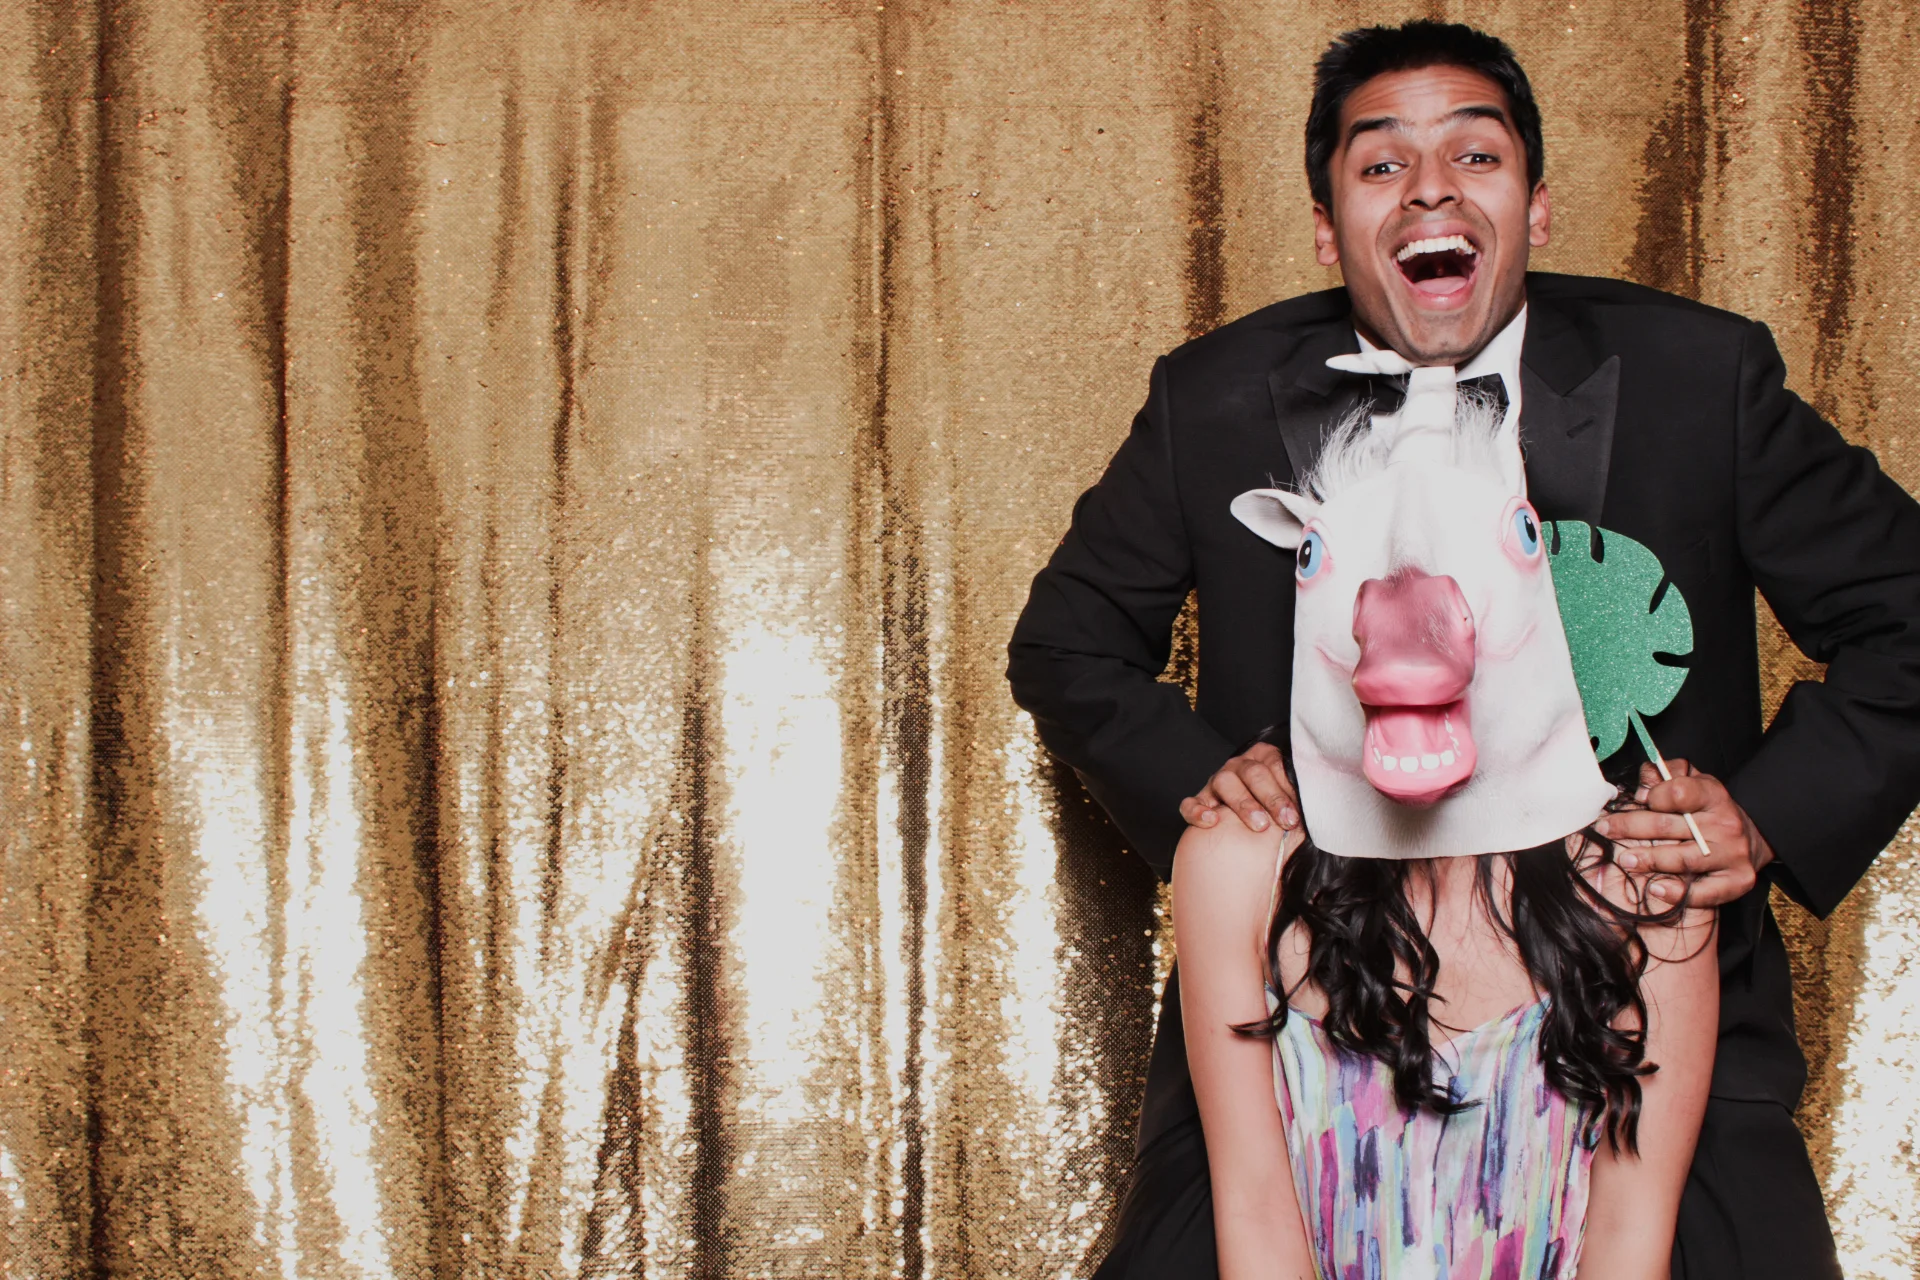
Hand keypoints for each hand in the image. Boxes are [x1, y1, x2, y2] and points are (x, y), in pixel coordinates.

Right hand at [1181, 742, 1299, 833]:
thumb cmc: (1277, 815)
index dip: (1286, 790)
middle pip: (1252, 772)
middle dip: (1271, 798)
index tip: (1295, 816)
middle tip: (1285, 822)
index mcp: (1263, 758)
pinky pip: (1191, 802)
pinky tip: (1212, 822)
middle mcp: (1238, 766)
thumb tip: (1324, 808)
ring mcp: (1216, 782)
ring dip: (1243, 803)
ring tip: (1259, 826)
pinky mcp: (1199, 800)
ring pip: (1224, 782)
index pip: (1273, 764)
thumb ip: (1302, 801)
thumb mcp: (1292, 803)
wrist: (1251, 831)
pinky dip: (1199, 811)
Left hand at [1591, 759, 1774, 907]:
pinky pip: (1705, 893)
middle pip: (1670, 827)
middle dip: (1631, 827)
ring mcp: (1733, 854)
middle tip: (1606, 830)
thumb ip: (1666, 775)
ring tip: (1625, 860)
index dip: (1655, 795)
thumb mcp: (1693, 782)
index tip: (1640, 800)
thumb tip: (1643, 784)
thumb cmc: (1709, 810)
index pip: (1679, 792)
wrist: (1753, 838)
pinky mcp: (1738, 881)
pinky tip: (1657, 889)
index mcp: (1713, 796)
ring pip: (1683, 860)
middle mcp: (1725, 825)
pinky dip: (1679, 893)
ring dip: (1650, 860)